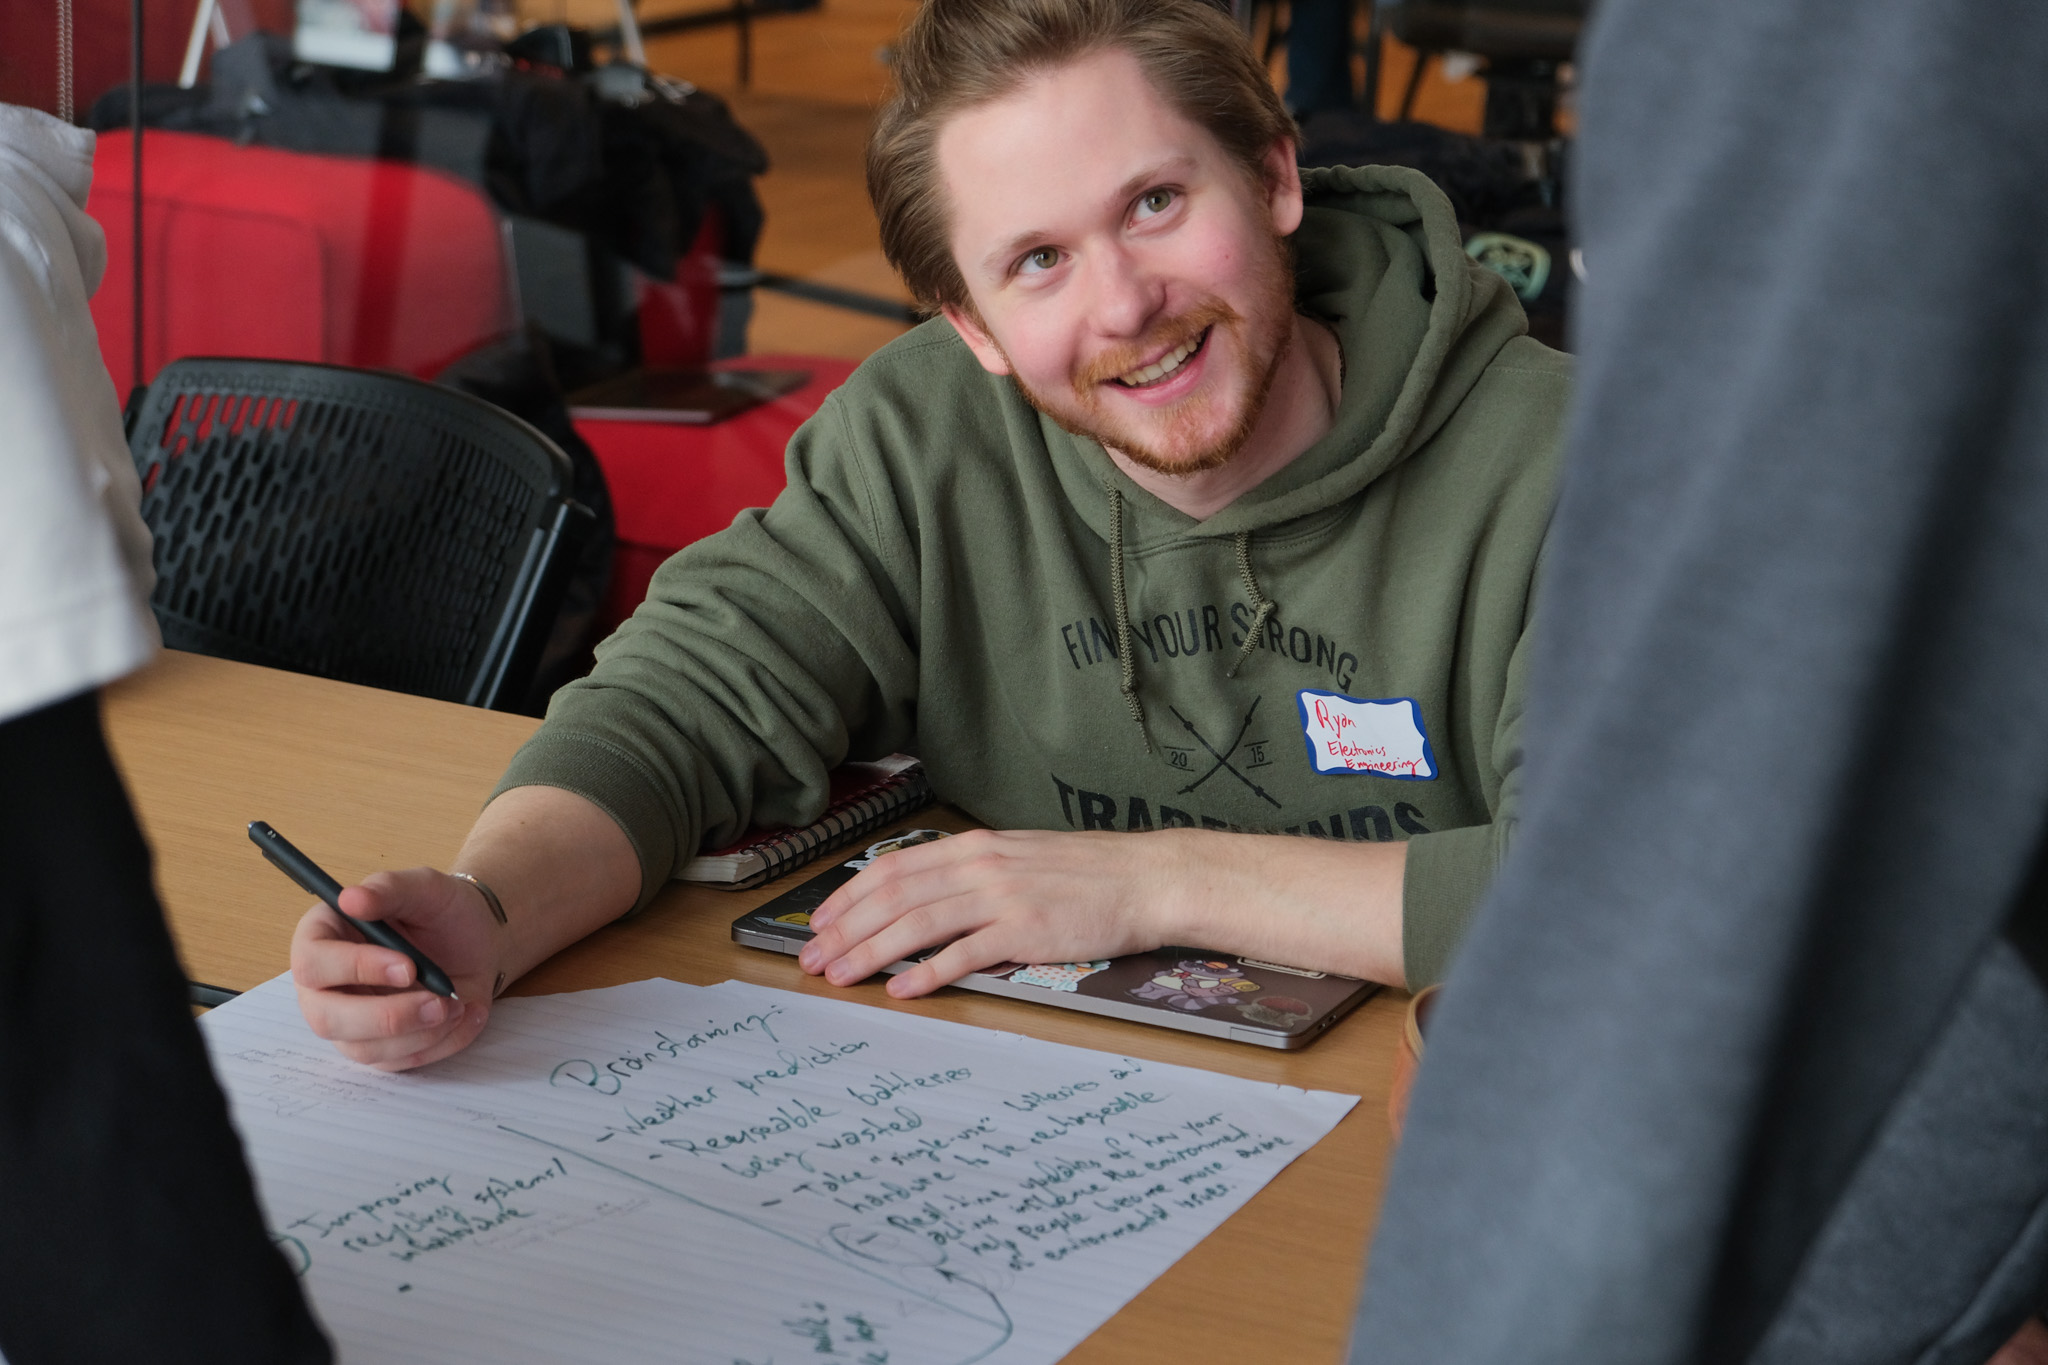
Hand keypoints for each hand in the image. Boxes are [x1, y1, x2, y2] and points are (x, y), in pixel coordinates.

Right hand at [290, 867, 503, 1069]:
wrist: (478, 940)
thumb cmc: (442, 910)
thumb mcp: (424, 887)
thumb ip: (388, 888)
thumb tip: (350, 898)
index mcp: (322, 939)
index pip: (312, 964)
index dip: (355, 968)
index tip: (408, 966)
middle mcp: (326, 987)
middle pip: (326, 1019)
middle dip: (387, 1017)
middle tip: (439, 1002)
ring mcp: (350, 1022)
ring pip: (365, 1049)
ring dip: (419, 1033)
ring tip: (459, 1003)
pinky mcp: (381, 1048)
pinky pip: (400, 1061)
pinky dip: (440, 1043)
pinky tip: (467, 1013)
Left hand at [797, 829, 1180, 997]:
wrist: (1146, 878)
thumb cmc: (1088, 873)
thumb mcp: (1019, 858)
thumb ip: (972, 874)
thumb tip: (926, 898)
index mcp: (974, 846)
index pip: (892, 868)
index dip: (848, 897)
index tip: (819, 922)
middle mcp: (980, 866)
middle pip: (892, 897)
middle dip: (845, 930)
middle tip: (812, 960)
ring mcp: (1001, 897)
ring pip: (916, 924)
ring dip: (870, 952)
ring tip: (840, 977)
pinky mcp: (1025, 931)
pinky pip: (964, 953)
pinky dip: (927, 973)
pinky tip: (901, 990)